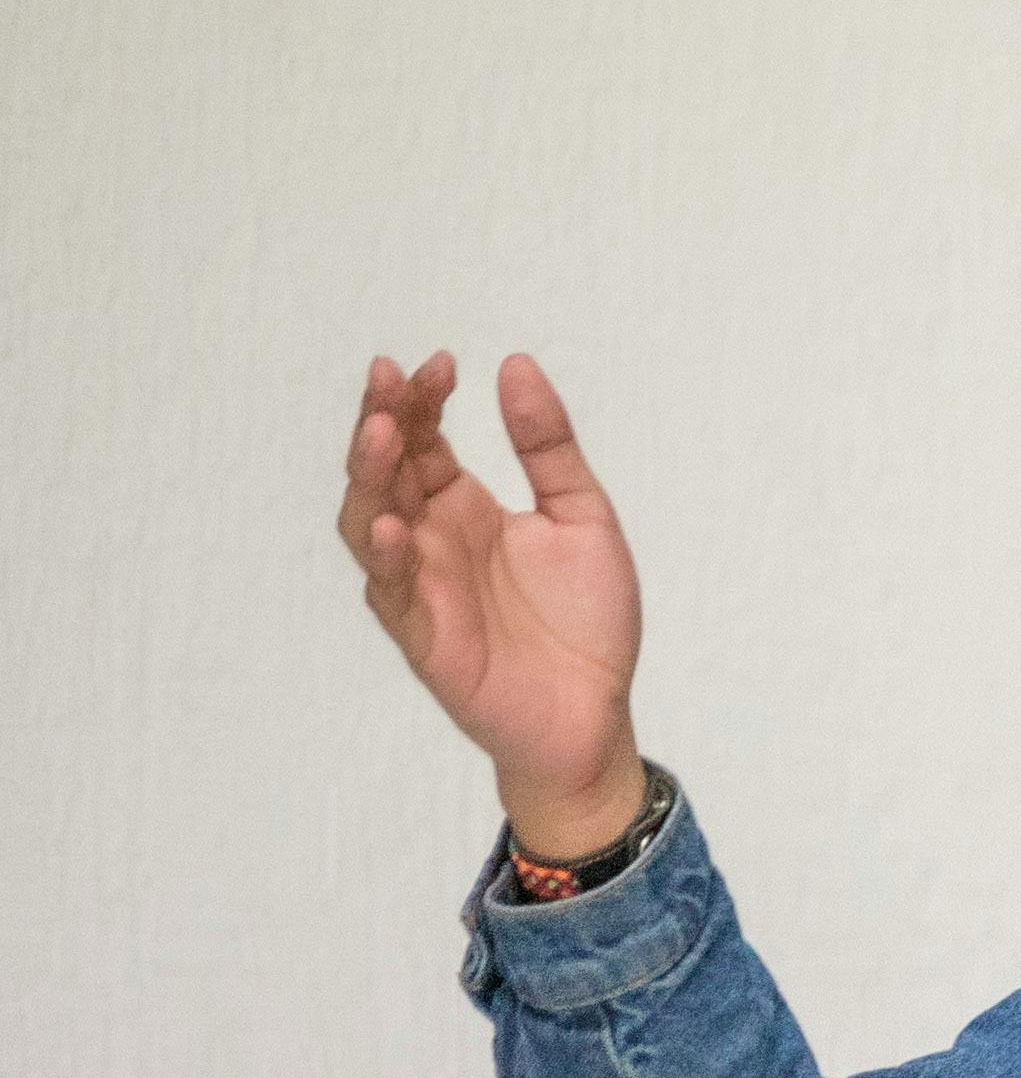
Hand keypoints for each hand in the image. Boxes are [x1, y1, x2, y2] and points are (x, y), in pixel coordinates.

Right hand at [338, 351, 647, 857]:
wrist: (595, 714)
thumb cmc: (587, 622)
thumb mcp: (583, 518)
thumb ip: (549, 448)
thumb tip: (518, 363)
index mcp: (463, 506)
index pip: (424, 439)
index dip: (423, 400)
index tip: (442, 363)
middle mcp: (430, 538)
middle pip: (384, 469)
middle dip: (382, 421)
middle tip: (390, 378)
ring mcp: (419, 584)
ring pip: (367, 521)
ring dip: (369, 477)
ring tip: (382, 433)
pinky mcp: (423, 635)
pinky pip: (390, 593)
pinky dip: (386, 557)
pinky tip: (394, 524)